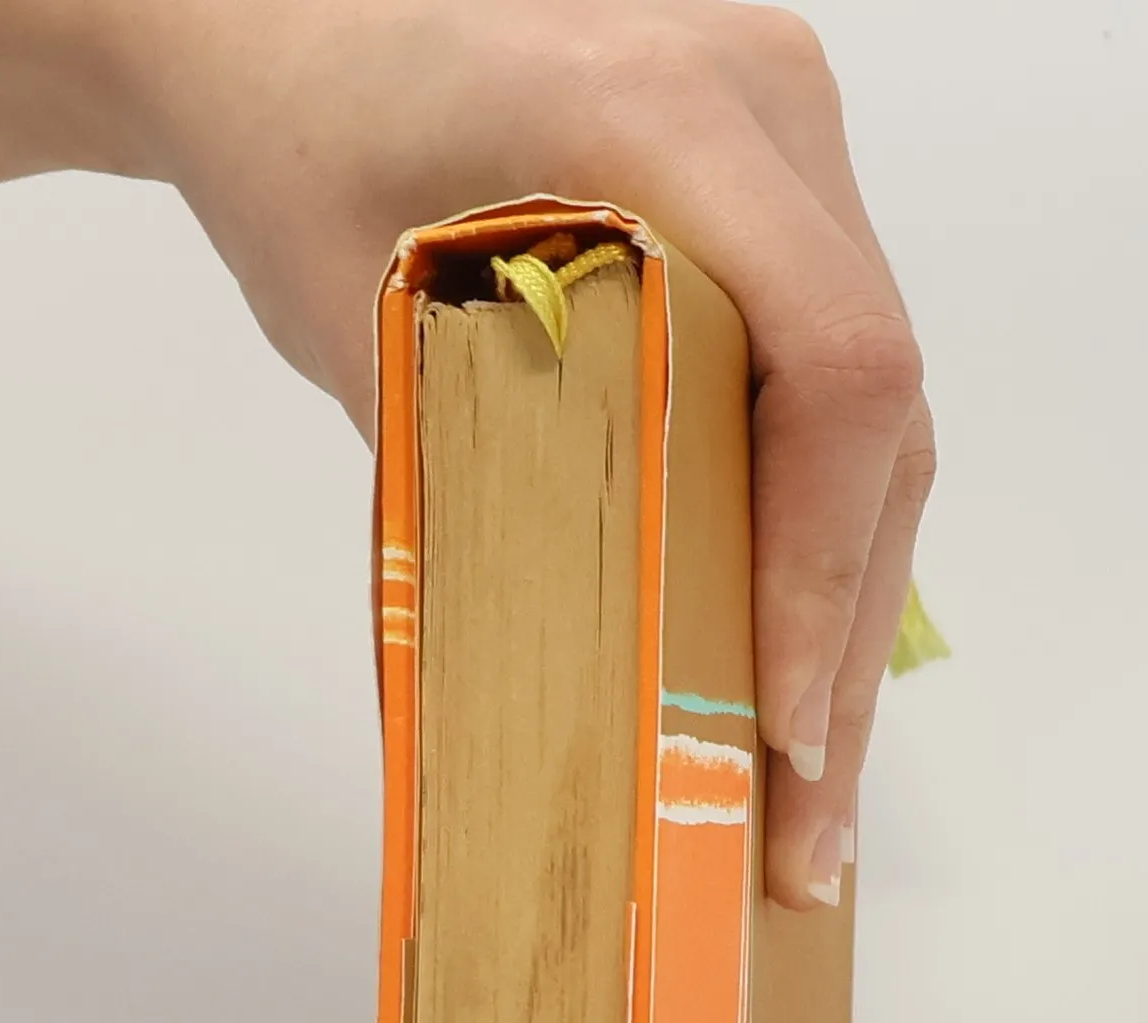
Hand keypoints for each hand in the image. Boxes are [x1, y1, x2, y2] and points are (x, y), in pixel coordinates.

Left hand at [114, 0, 934, 905]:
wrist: (268, 10)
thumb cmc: (286, 130)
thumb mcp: (365, 318)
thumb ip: (495, 477)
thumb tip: (607, 684)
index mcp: (665, 110)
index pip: (836, 362)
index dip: (827, 565)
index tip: (778, 722)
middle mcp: (766, 105)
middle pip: (880, 410)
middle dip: (844, 633)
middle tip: (806, 818)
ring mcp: (785, 140)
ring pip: (871, 410)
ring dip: (843, 598)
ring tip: (804, 777)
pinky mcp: (768, 190)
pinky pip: (824, 377)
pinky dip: (809, 520)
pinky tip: (780, 646)